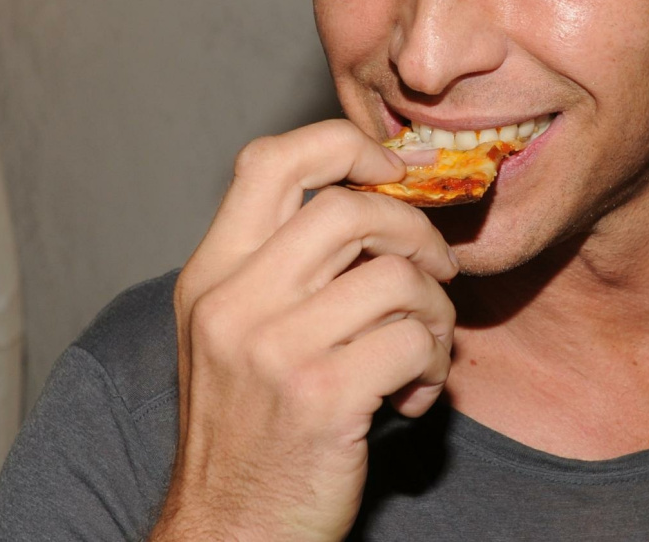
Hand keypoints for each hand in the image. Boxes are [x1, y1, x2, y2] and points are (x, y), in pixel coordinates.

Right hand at [149, 120, 457, 541]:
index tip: (393, 169)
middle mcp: (234, 302)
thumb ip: (286, 266)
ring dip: (435, 310)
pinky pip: (415, 341)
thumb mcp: (237, 334)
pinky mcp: (322, 396)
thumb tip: (378, 199)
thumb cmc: (250, 430)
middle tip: (437, 270)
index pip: (273, 160)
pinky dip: (435, 363)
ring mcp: (274, 349)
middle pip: (350, 207)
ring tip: (425, 347)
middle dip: (416, 231)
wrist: (229, 533)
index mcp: (211, 275)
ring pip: (397, 276)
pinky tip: (415, 392)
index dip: (347, 146)